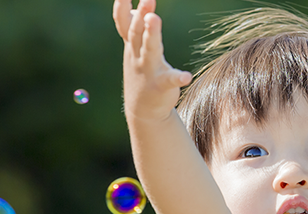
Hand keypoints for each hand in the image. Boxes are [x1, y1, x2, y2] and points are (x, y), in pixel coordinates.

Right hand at [112, 0, 191, 124]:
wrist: (143, 109)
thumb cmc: (142, 73)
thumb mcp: (135, 49)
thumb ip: (133, 28)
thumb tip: (133, 8)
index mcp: (132, 46)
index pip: (124, 24)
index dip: (121, 7)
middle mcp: (138, 55)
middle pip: (137, 33)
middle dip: (140, 15)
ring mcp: (148, 71)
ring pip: (149, 50)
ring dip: (151, 34)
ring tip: (154, 18)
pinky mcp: (162, 86)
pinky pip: (170, 81)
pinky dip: (177, 78)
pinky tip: (186, 76)